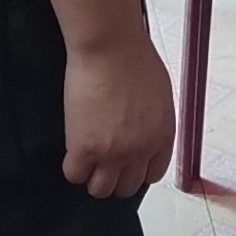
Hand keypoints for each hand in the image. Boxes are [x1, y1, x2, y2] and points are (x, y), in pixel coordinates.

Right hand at [58, 34, 174, 198]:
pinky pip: (74, 174)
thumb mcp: (159, 95)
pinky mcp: (84, 147)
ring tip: (86, 160)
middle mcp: (141, 150)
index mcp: (162, 136)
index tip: (125, 165)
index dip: (135, 171)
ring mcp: (112, 153)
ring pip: (100, 189)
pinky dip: (72, 167)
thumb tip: (142, 132)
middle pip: (126, 188)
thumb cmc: (133, 57)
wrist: (110, 46)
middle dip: (113, 177)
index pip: (152, 175)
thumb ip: (153, 121)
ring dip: (92, 176)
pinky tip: (72, 151)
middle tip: (101, 162)